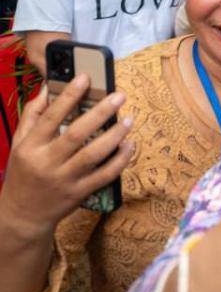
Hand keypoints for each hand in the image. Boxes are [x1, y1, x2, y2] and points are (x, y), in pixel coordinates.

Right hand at [0, 78, 132, 240]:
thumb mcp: (19, 144)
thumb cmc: (24, 172)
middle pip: (76, 134)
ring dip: (114, 136)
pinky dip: (120, 161)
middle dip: (100, 113)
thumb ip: (33, 116)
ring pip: (93, 155)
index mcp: (30, 147)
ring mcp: (64, 179)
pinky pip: (104, 175)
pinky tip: (130, 146)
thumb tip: (48, 87)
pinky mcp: (79, 193)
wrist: (22, 214)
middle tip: (120, 96)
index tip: (85, 77)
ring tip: (129, 119)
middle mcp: (46, 162)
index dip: (69, 96)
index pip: (51, 116)